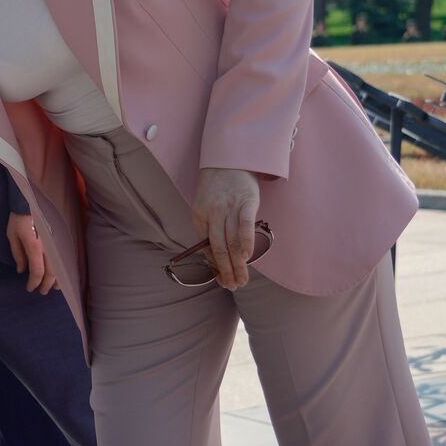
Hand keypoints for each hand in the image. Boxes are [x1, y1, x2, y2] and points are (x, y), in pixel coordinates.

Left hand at [6, 213, 58, 293]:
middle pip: (51, 272)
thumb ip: (18, 254)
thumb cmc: (19, 218)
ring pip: (60, 266)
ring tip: (55, 287)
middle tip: (42, 292)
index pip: (37, 271)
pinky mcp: (59, 239)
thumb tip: (21, 270)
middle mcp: (47, 246)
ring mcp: (55, 243)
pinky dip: (63, 268)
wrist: (31, 201)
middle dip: (47, 285)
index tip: (30, 288)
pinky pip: (64, 258)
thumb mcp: (12, 236)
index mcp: (34, 246)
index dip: (34, 283)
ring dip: (58, 279)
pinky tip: (61, 274)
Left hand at [192, 167, 260, 289]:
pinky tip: (247, 257)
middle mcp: (212, 213)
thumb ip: (210, 227)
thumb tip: (216, 256)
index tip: (221, 279)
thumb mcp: (207, 206)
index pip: (206, 247)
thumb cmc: (219, 186)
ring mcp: (229, 207)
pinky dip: (246, 243)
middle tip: (232, 286)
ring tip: (242, 280)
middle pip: (218, 248)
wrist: (230, 158)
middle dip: (225, 271)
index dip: (214, 266)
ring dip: (237, 264)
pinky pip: (245, 225)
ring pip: (231, 242)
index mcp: (199, 215)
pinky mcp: (246, 201)